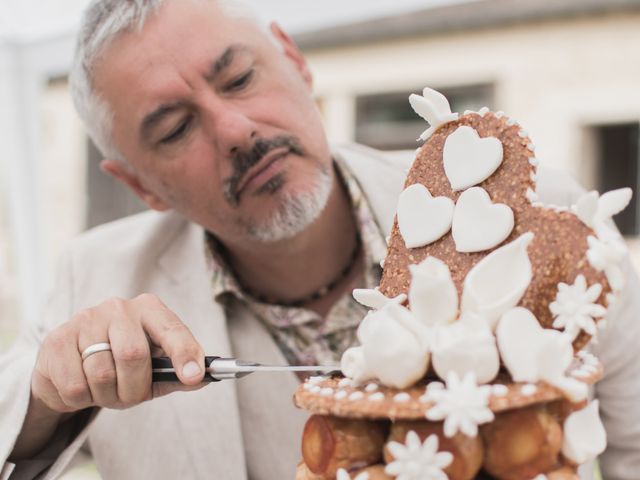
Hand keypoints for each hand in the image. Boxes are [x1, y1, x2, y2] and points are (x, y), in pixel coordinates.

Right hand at [32, 293, 205, 413]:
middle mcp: (118, 307)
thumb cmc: (121, 365)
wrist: (70, 364)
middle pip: (133, 355)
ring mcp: (86, 319)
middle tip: (129, 397)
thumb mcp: (153, 368)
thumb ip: (177, 373)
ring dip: (106, 396)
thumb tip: (202, 379)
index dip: (184, 353)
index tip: (193, 376)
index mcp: (149, 309)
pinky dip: (82, 399)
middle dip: (134, 388)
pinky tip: (82, 387)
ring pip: (101, 374)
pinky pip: (75, 385)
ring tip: (104, 391)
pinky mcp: (57, 339)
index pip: (172, 330)